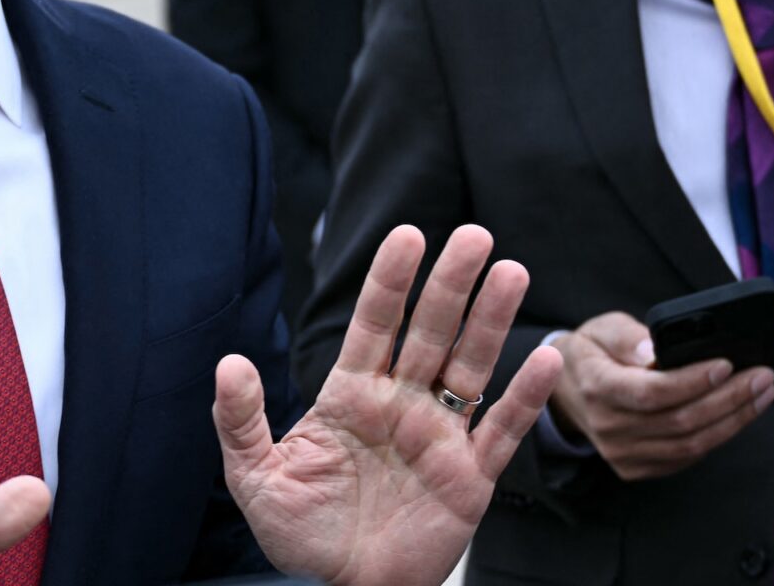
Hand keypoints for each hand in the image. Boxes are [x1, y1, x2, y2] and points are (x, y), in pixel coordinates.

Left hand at [212, 224, 563, 585]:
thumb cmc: (299, 537)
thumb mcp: (255, 478)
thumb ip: (240, 421)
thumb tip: (229, 362)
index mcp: (350, 396)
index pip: (375, 325)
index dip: (390, 282)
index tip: (407, 235)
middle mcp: (400, 405)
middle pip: (431, 332)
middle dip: (450, 283)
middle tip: (473, 235)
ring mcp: (438, 437)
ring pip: (471, 367)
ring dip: (492, 321)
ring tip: (512, 271)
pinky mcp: (469, 478)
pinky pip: (501, 431)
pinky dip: (525, 397)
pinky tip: (545, 359)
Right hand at [546, 311, 773, 479]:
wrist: (565, 393)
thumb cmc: (591, 354)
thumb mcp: (601, 329)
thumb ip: (627, 336)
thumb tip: (654, 351)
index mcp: (597, 387)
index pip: (652, 392)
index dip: (694, 381)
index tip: (727, 364)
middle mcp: (608, 427)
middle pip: (681, 421)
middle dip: (730, 399)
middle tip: (763, 376)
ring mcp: (622, 453)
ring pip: (691, 445)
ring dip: (734, 421)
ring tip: (762, 394)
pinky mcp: (636, 468)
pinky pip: (687, 457)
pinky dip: (718, 437)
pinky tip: (738, 414)